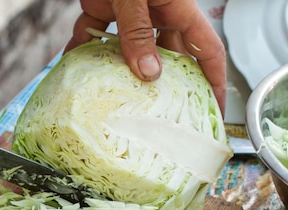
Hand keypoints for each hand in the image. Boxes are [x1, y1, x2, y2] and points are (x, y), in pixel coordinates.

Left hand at [65, 0, 225, 113]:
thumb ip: (138, 31)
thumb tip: (148, 74)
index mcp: (178, 9)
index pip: (207, 51)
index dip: (215, 82)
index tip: (214, 112)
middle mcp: (156, 15)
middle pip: (166, 60)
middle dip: (163, 89)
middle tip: (159, 120)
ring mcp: (129, 14)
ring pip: (129, 53)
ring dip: (119, 75)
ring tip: (114, 104)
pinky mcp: (102, 9)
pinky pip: (94, 37)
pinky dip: (82, 53)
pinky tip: (73, 71)